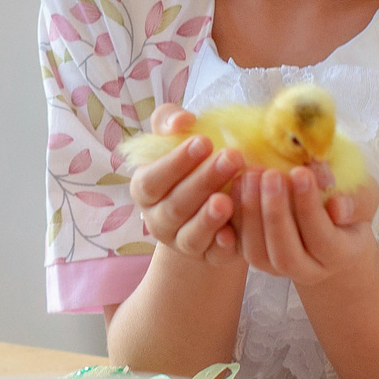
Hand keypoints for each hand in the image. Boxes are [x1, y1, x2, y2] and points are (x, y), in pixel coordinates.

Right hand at [124, 108, 244, 269]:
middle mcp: (158, 220)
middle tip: (232, 157)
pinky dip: (221, 247)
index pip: (151, 179)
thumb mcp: (180, 136)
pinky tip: (232, 234)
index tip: (204, 141)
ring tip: (227, 200)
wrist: (218, 197)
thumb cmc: (195, 160)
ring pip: (190, 236)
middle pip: (175, 206)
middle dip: (203, 181)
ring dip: (208, 219)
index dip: (175, 162)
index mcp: (146, 189)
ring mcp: (182, 242)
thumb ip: (172, 121)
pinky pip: (213, 256)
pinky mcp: (209, 257)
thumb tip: (183, 121)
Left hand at [234, 164, 378, 288]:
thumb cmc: (347, 202)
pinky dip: (236, 217)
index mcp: (341, 255)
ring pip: (258, 253)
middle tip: (270, 174)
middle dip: (275, 213)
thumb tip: (337, 206)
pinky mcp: (257, 259)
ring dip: (251, 213)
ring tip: (251, 175)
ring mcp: (279, 270)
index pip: (323, 238)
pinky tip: (236, 183)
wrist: (329, 223)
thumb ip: (356, 199)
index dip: (309, 207)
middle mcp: (310, 270)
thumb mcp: (363, 195)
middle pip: (286, 253)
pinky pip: (240, 245)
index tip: (300, 172)